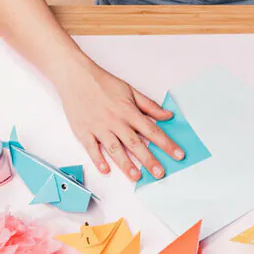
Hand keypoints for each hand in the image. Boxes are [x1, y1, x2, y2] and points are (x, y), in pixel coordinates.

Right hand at [57, 59, 183, 180]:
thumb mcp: (130, 90)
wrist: (76, 77)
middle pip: (135, 144)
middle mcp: (115, 121)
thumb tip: (167, 115)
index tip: (178, 154)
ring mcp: (99, 128)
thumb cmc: (102, 83)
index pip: (152, 131)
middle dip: (149, 160)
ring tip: (136, 177)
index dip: (167, 144)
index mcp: (128, 112)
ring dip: (126, 164)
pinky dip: (98, 160)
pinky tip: (106, 170)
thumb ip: (149, 106)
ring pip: (115, 149)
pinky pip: (92, 149)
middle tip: (160, 173)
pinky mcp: (83, 132)